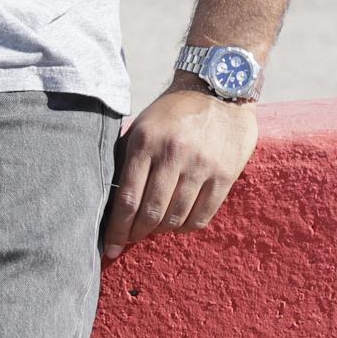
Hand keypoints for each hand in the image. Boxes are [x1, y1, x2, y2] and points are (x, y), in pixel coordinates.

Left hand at [102, 83, 257, 260]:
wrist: (220, 88)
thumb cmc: (173, 112)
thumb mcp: (143, 126)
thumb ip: (128, 160)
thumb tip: (112, 203)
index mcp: (146, 141)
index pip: (128, 199)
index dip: (117, 230)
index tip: (111, 248)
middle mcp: (174, 153)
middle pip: (151, 213)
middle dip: (136, 234)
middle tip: (131, 239)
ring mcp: (202, 165)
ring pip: (176, 219)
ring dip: (161, 231)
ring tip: (155, 228)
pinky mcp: (225, 174)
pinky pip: (202, 217)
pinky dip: (186, 227)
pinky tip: (178, 222)